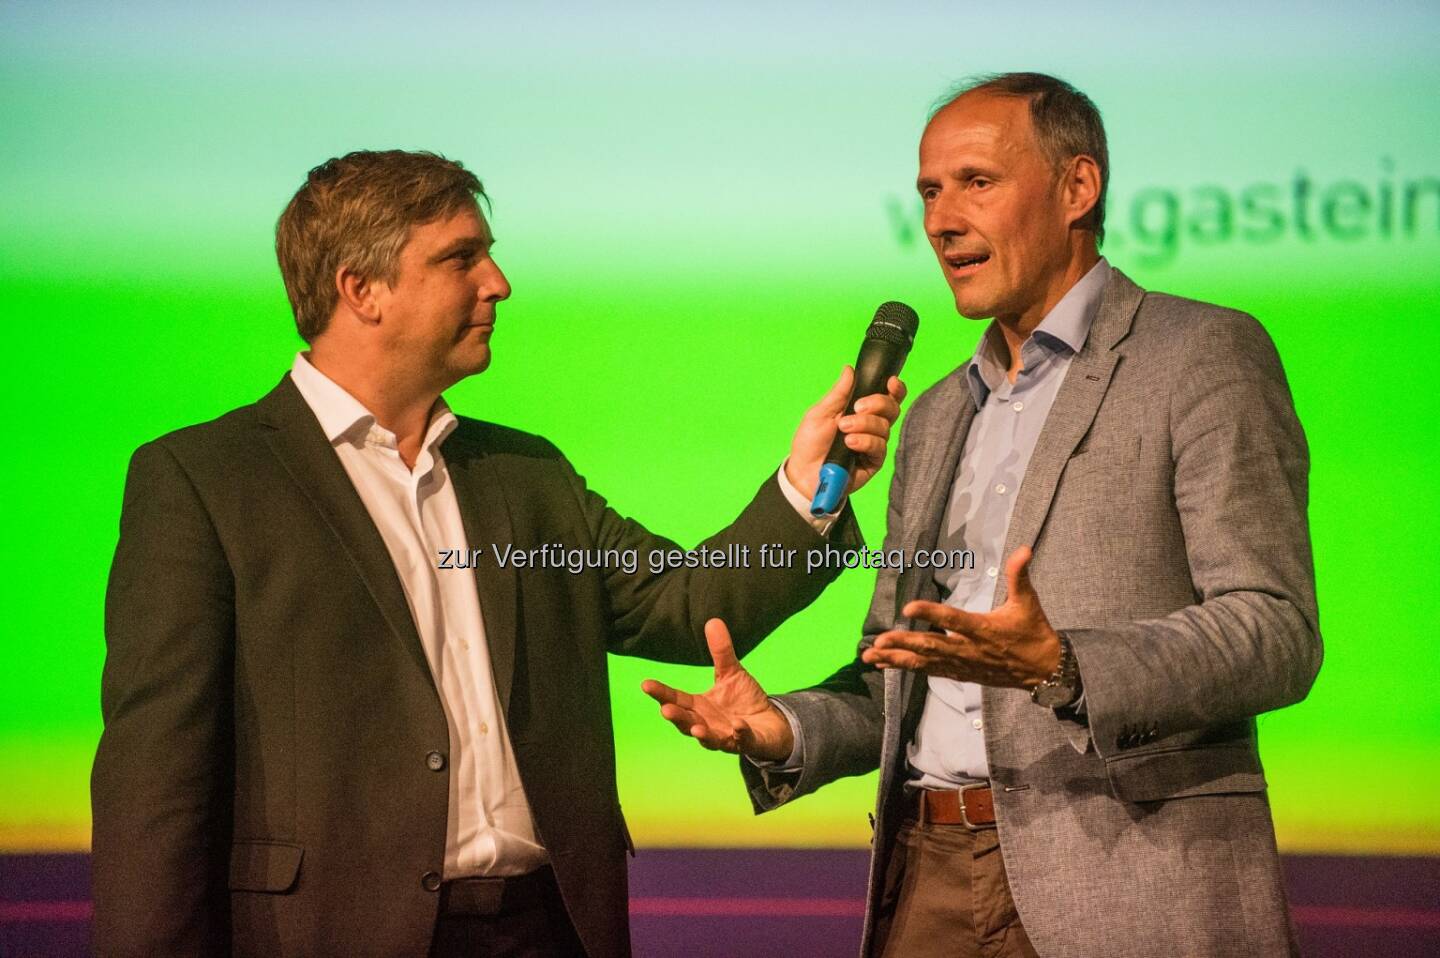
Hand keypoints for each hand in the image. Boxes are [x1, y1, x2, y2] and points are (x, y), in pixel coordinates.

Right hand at [640, 618, 793, 760]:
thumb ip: (721, 652)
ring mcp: (726, 737)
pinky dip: (739, 734)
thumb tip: (713, 621)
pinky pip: (741, 740)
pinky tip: (737, 725)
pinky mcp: (747, 743)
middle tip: (665, 710)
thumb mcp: (732, 672)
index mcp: (699, 707)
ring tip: (696, 729)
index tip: (645, 684)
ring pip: (710, 739)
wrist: (771, 723)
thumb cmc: (745, 700)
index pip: (676, 700)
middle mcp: (708, 724)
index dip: (661, 693)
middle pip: (686, 723)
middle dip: (677, 718)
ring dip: (703, 734)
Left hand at [785, 367, 906, 500]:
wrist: (803, 472)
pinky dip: (865, 441)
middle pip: (892, 408)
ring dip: (864, 424)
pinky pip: (879, 447)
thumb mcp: (820, 413)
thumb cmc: (811, 442)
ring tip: (843, 429)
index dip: (894, 388)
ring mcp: (874, 443)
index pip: (886, 396)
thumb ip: (838, 394)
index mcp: (861, 410)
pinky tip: (850, 443)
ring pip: (885, 427)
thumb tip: (850, 370)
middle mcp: (872, 425)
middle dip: (877, 403)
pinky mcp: (874, 461)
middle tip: (857, 407)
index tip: (890, 381)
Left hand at [861, 546, 1060, 687]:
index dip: (931, 613)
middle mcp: (969, 649)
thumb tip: (1024, 549)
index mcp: (983, 629)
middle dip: (904, 643)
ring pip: (925, 662)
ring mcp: (962, 664)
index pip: (953, 619)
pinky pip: (929, 671)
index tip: (908, 606)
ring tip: (870, 657)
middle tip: (878, 642)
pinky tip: (887, 664)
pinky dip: (907, 667)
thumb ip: (1019, 575)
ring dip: (897, 659)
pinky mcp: (960, 673)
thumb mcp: (1028, 602)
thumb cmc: (1033, 632)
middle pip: (932, 646)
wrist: (1043, 670)